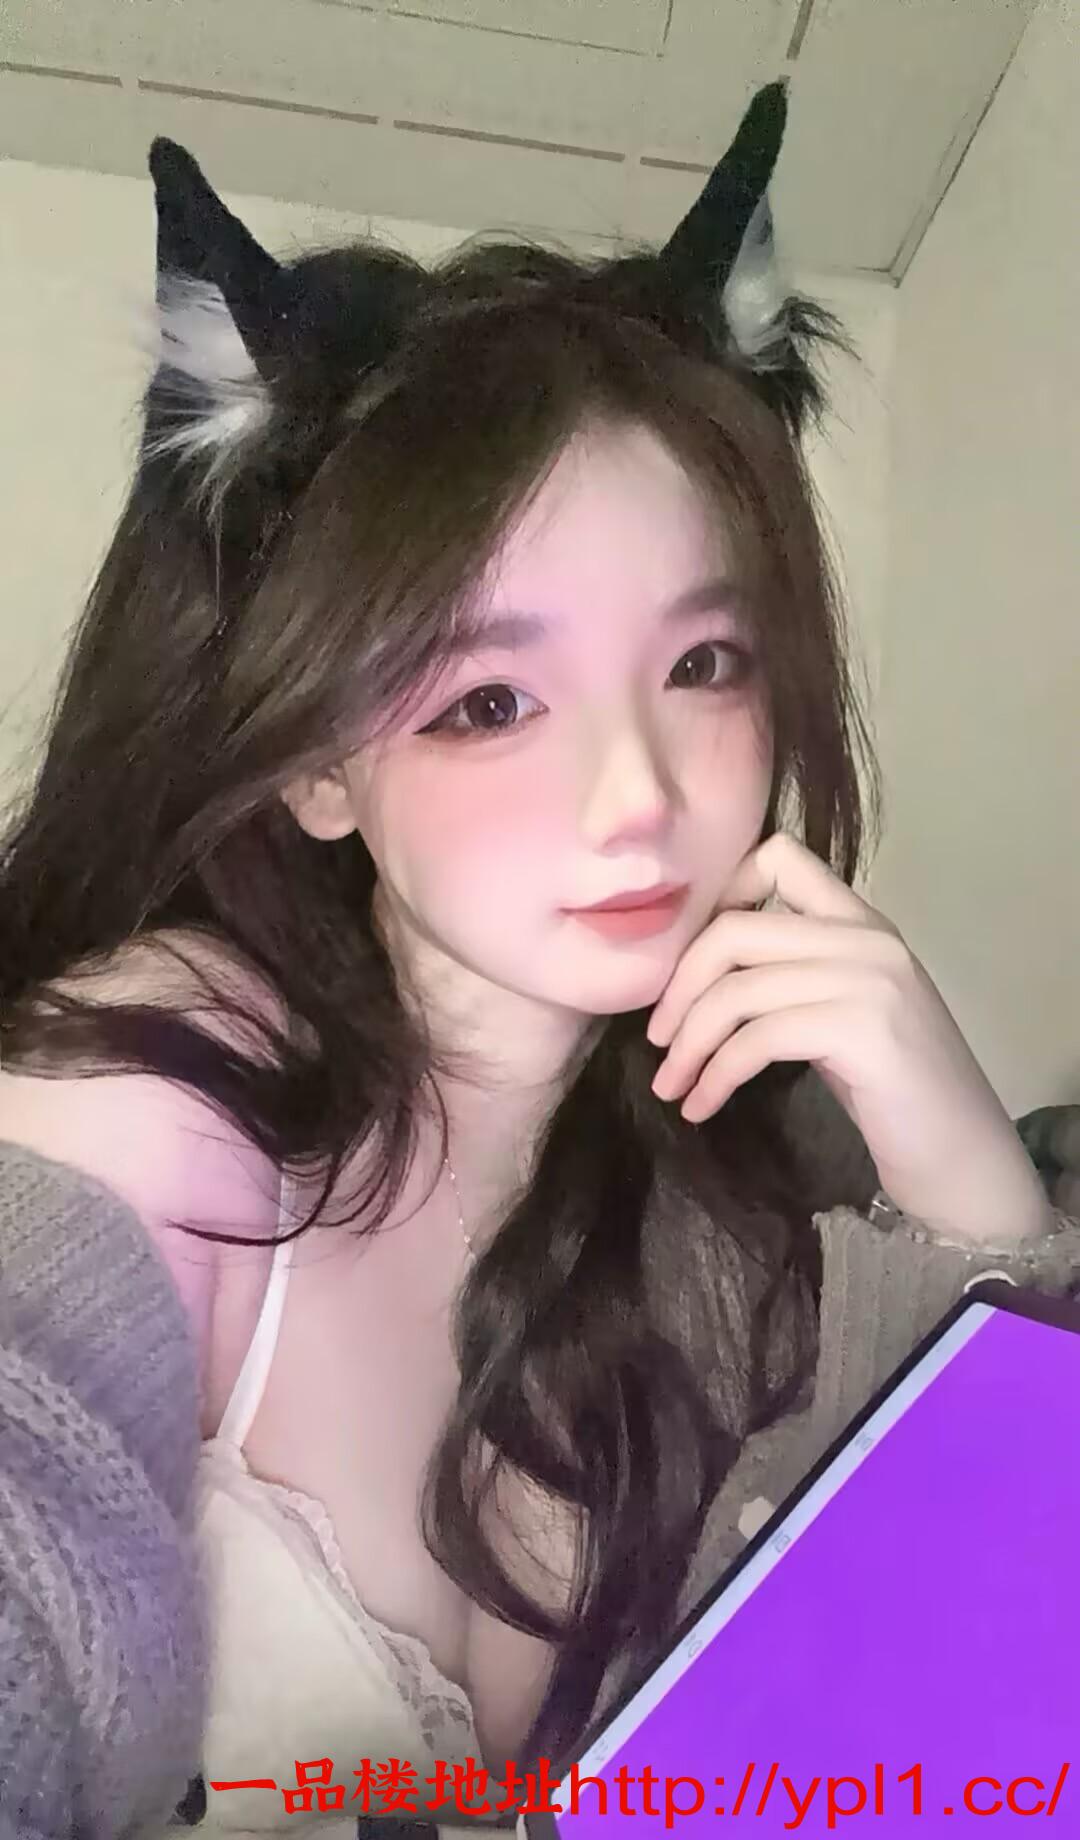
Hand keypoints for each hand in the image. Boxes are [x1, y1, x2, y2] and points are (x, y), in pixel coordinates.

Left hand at [647, 833, 1052, 1247]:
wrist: (961, 1156)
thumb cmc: (894, 1093)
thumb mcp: (840, 1012)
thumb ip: (791, 976)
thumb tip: (696, 975)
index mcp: (861, 923)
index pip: (779, 856)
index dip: (719, 896)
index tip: (692, 963)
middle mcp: (867, 938)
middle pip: (734, 929)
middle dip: (678, 988)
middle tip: (658, 1040)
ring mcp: (869, 979)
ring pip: (737, 989)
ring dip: (689, 1044)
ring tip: (670, 1087)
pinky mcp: (863, 1029)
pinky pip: (757, 1039)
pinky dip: (716, 1075)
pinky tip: (701, 1106)